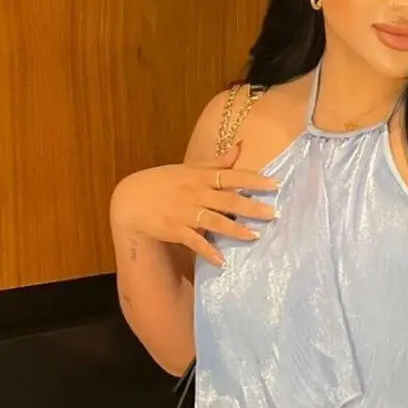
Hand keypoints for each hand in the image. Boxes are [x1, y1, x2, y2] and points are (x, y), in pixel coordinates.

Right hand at [110, 141, 279, 267]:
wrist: (131, 200)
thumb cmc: (163, 182)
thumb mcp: (189, 168)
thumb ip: (216, 162)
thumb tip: (239, 147)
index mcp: (199, 176)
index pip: (231, 175)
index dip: (254, 180)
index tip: (275, 184)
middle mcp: (195, 193)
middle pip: (228, 199)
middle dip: (252, 207)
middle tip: (274, 214)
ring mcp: (186, 213)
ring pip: (215, 221)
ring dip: (235, 229)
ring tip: (255, 236)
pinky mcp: (176, 230)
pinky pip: (195, 242)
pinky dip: (208, 251)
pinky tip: (222, 261)